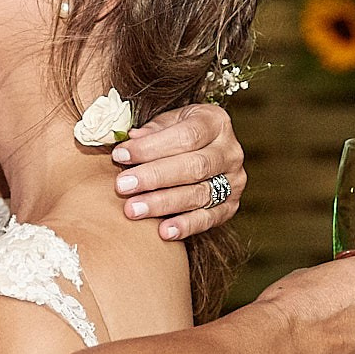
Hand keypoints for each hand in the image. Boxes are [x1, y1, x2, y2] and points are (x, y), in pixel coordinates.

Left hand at [110, 103, 245, 240]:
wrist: (205, 152)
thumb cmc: (178, 134)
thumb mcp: (168, 122)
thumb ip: (151, 131)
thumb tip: (130, 139)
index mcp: (216, 122)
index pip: (186, 135)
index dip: (151, 147)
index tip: (120, 155)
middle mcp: (230, 151)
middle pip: (194, 166)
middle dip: (155, 177)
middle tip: (123, 186)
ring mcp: (234, 181)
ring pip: (199, 194)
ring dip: (163, 203)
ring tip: (133, 209)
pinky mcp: (230, 206)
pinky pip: (209, 218)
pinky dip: (186, 226)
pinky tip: (163, 231)